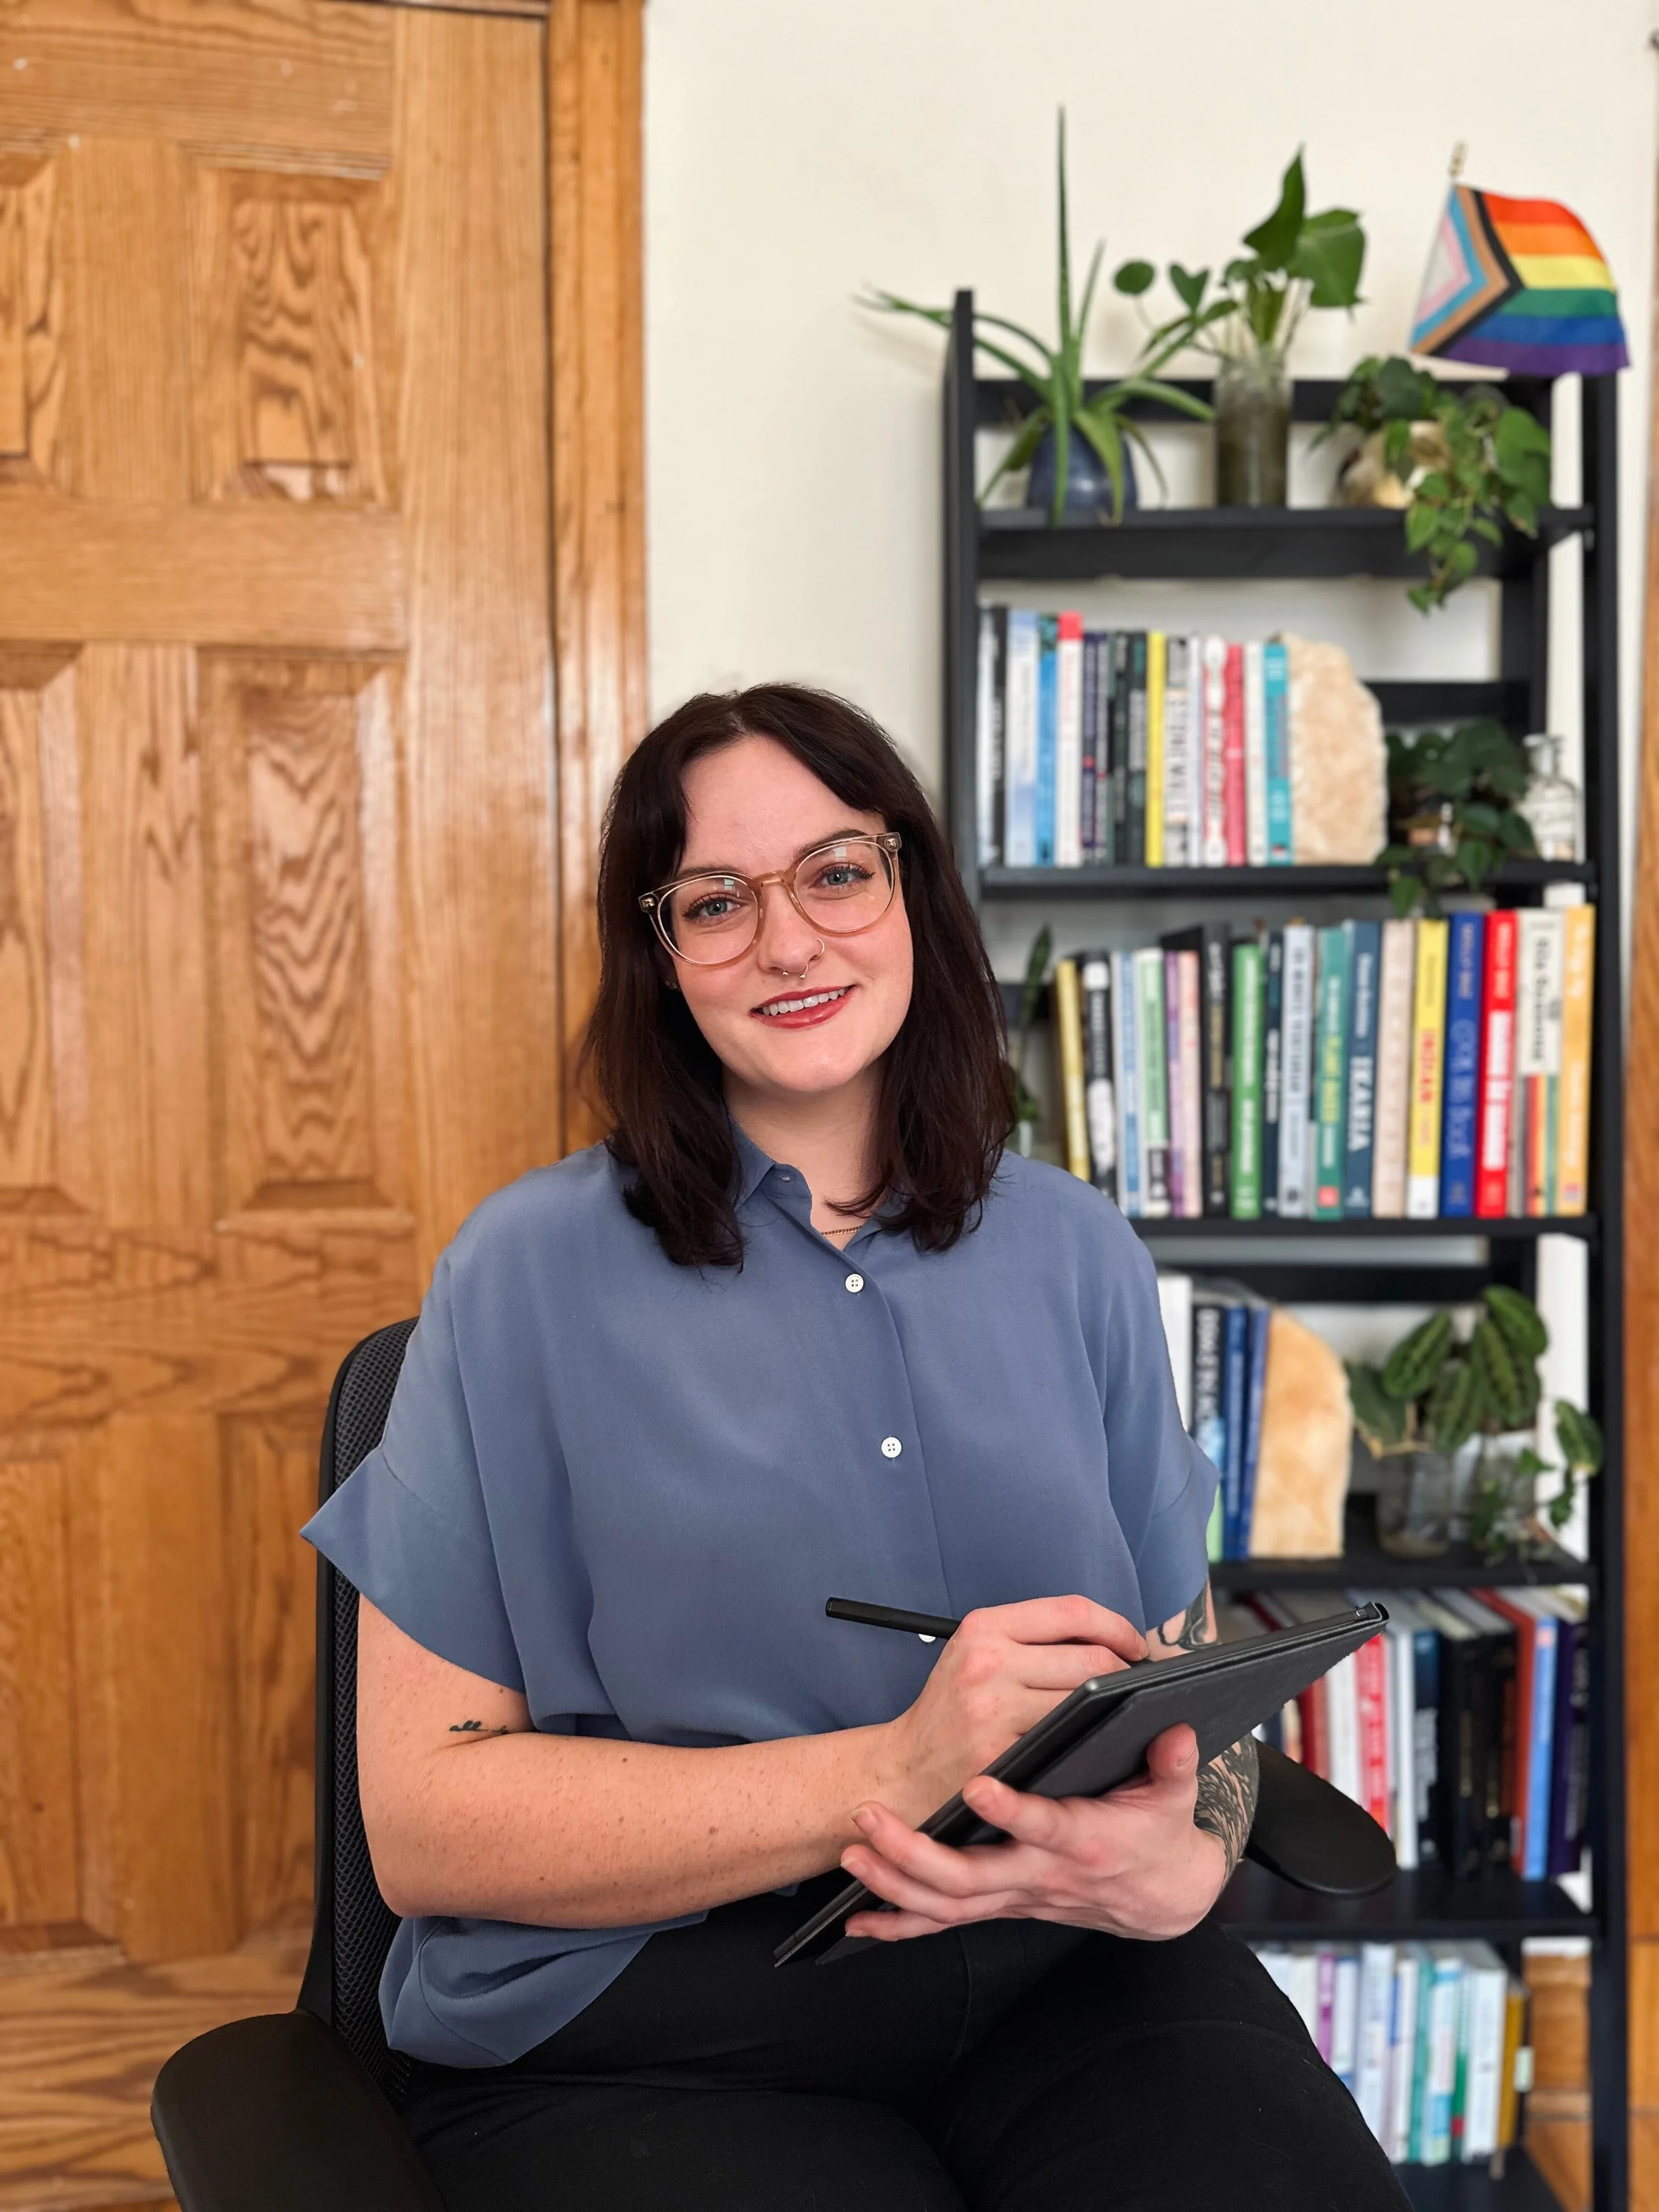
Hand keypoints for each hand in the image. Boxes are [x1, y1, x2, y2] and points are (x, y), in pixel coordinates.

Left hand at [842, 1722, 1229, 1943]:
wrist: (1160, 1897)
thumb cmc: (1158, 1833)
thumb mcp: (1174, 1796)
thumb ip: (1173, 1762)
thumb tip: (1178, 1730)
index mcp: (1084, 1840)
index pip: (1044, 1828)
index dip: (1012, 1812)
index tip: (977, 1786)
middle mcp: (1042, 1875)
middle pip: (973, 1877)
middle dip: (916, 1852)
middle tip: (871, 1821)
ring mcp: (1017, 1895)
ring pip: (949, 1904)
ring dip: (895, 1883)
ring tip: (854, 1856)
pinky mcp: (1003, 1905)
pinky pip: (945, 1925)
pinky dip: (900, 1927)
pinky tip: (860, 1921)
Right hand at [879, 1596, 1145, 1824]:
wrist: (903, 1769)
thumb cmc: (949, 1711)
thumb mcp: (973, 1653)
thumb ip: (1029, 1639)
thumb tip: (1107, 1639)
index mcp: (984, 1627)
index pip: (1072, 1611)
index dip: (1117, 1626)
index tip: (1135, 1646)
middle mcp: (988, 1661)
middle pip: (1091, 1658)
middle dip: (1126, 1673)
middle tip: (1136, 1688)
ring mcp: (994, 1710)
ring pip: (1088, 1702)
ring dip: (1114, 1710)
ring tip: (1121, 1715)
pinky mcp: (1002, 1755)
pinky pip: (1068, 1742)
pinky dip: (1091, 1742)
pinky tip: (1097, 1745)